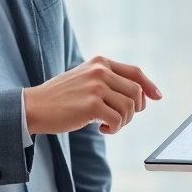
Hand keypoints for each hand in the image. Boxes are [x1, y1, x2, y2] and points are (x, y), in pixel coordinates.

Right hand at [24, 56, 161, 135]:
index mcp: (100, 62)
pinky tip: (101, 129)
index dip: (149, 86)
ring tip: (108, 125)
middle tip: (119, 120)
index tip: (157, 97)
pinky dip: (114, 129)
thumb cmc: (60, 97)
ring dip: (123, 122)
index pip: (135, 72)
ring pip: (130, 107)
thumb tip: (140, 96)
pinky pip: (117, 120)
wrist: (34, 106)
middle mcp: (100, 71)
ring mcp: (96, 87)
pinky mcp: (92, 104)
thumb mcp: (85, 80)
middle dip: (134, 110)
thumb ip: (108, 81)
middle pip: (136, 92)